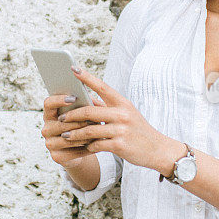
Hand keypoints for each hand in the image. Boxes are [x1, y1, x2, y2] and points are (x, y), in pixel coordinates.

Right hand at [41, 92, 109, 169]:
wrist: (81, 150)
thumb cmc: (82, 127)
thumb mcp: (83, 114)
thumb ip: (85, 105)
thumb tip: (91, 100)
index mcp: (50, 114)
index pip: (48, 103)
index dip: (59, 100)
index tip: (74, 98)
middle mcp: (46, 128)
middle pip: (61, 123)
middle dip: (80, 121)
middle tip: (95, 120)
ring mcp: (49, 143)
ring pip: (68, 138)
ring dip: (84, 135)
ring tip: (98, 133)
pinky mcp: (56, 156)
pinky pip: (73, 151)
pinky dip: (86, 148)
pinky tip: (96, 144)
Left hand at [58, 66, 172, 172]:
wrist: (158, 149)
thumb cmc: (138, 130)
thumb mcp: (126, 114)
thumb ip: (107, 107)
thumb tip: (86, 99)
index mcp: (123, 103)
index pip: (102, 86)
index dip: (86, 77)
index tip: (72, 68)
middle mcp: (122, 114)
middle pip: (89, 111)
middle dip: (72, 115)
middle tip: (61, 118)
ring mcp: (121, 130)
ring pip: (89, 130)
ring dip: (75, 133)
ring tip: (65, 135)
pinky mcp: (120, 145)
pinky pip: (96, 145)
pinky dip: (88, 146)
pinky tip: (84, 147)